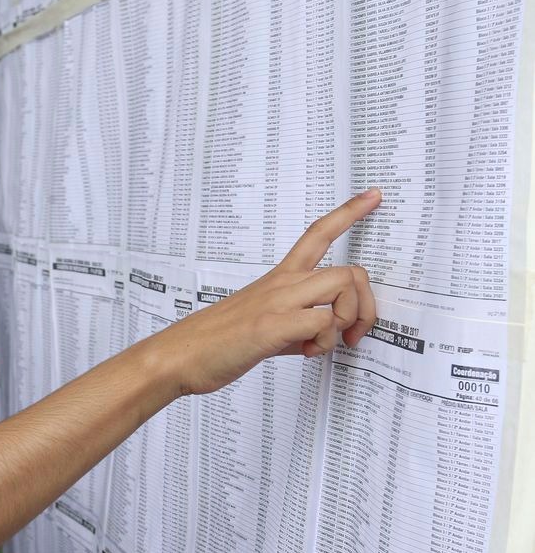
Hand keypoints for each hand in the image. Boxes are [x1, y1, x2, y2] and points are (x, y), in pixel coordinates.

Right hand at [162, 189, 379, 395]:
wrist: (179, 355)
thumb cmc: (215, 341)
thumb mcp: (264, 326)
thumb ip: (296, 326)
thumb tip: (322, 337)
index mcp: (279, 279)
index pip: (318, 234)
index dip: (349, 213)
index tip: (374, 196)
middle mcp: (281, 284)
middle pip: (348, 270)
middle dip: (365, 306)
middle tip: (353, 333)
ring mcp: (276, 303)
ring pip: (342, 287)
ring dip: (345, 320)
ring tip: (323, 343)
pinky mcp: (271, 326)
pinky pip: (322, 322)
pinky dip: (323, 343)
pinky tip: (303, 352)